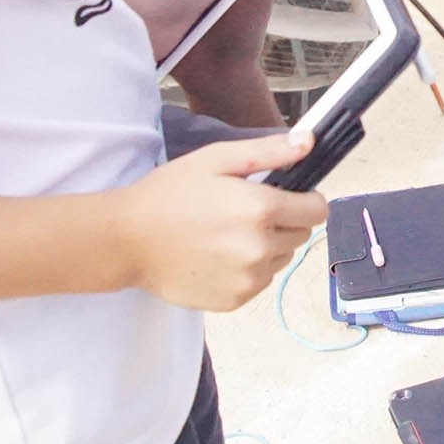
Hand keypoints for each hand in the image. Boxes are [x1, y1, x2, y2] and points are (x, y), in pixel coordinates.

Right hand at [117, 132, 326, 311]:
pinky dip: (247, 270)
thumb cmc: (169, 194)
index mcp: (261, 210)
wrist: (126, 241)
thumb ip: (269, 152)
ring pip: (280, 259)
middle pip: (300, 235)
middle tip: (244, 213)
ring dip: (266, 247)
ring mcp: (248, 280)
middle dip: (283, 222)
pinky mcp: (234, 301)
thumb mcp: (216, 159)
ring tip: (226, 235)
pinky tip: (217, 257)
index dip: (306, 200)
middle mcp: (261, 249)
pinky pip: (259, 282)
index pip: (317, 211)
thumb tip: (309, 142)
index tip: (288, 196)